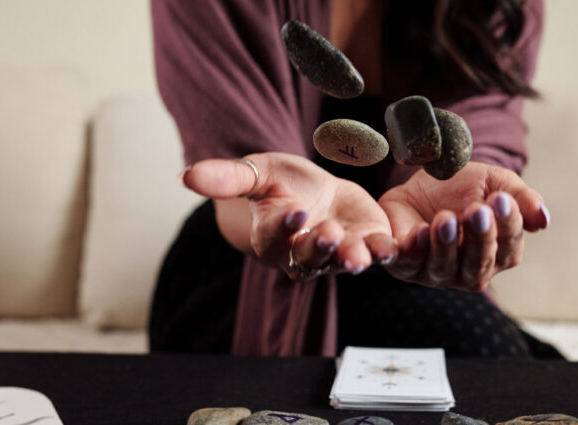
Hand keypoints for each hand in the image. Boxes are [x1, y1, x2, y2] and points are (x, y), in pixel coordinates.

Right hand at [182, 152, 395, 278]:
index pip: (275, 236)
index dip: (284, 227)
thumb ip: (226, 177)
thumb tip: (184, 175)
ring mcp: (337, 254)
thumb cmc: (281, 183)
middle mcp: (303, 253)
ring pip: (342, 262)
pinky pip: (374, 254)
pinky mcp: (366, 245)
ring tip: (362, 255)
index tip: (294, 213)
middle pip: (309, 256)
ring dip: (353, 259)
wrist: (316, 190)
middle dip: (319, 247)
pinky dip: (384, 252)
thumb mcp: (256, 172)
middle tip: (328, 235)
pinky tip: (393, 247)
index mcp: (273, 237)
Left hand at [378, 162, 549, 290]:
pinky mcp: (405, 265)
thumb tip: (543, 219)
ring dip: (445, 244)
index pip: (508, 247)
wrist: (424, 180)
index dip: (506, 225)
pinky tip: (417, 232)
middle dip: (478, 238)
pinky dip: (412, 251)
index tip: (500, 199)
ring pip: (443, 267)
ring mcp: (437, 272)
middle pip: (478, 263)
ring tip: (445, 218)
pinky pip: (406, 263)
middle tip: (476, 210)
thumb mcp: (497, 183)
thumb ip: (522, 199)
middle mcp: (470, 270)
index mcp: (499, 253)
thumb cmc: (466, 188)